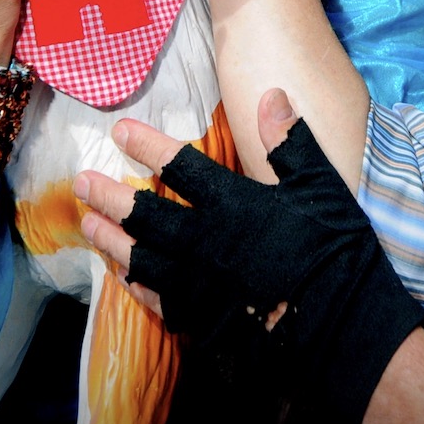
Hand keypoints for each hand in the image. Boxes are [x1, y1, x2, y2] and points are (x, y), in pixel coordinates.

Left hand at [74, 88, 423, 423]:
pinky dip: (136, 286)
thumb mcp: (322, 189)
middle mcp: (205, 243)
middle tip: (80, 182)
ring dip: (112, 240)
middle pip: (145, 214)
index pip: (180, 166)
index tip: (120, 131)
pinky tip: (123, 278)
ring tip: (88, 225)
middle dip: (110, 196)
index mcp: (233, 205)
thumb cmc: (337, 255)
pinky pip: (157, 300)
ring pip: (141, 258)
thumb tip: (270, 93)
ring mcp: (199, 285)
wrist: (343, 331)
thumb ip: (291, 142)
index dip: (147, 146)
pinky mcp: (201, 321)